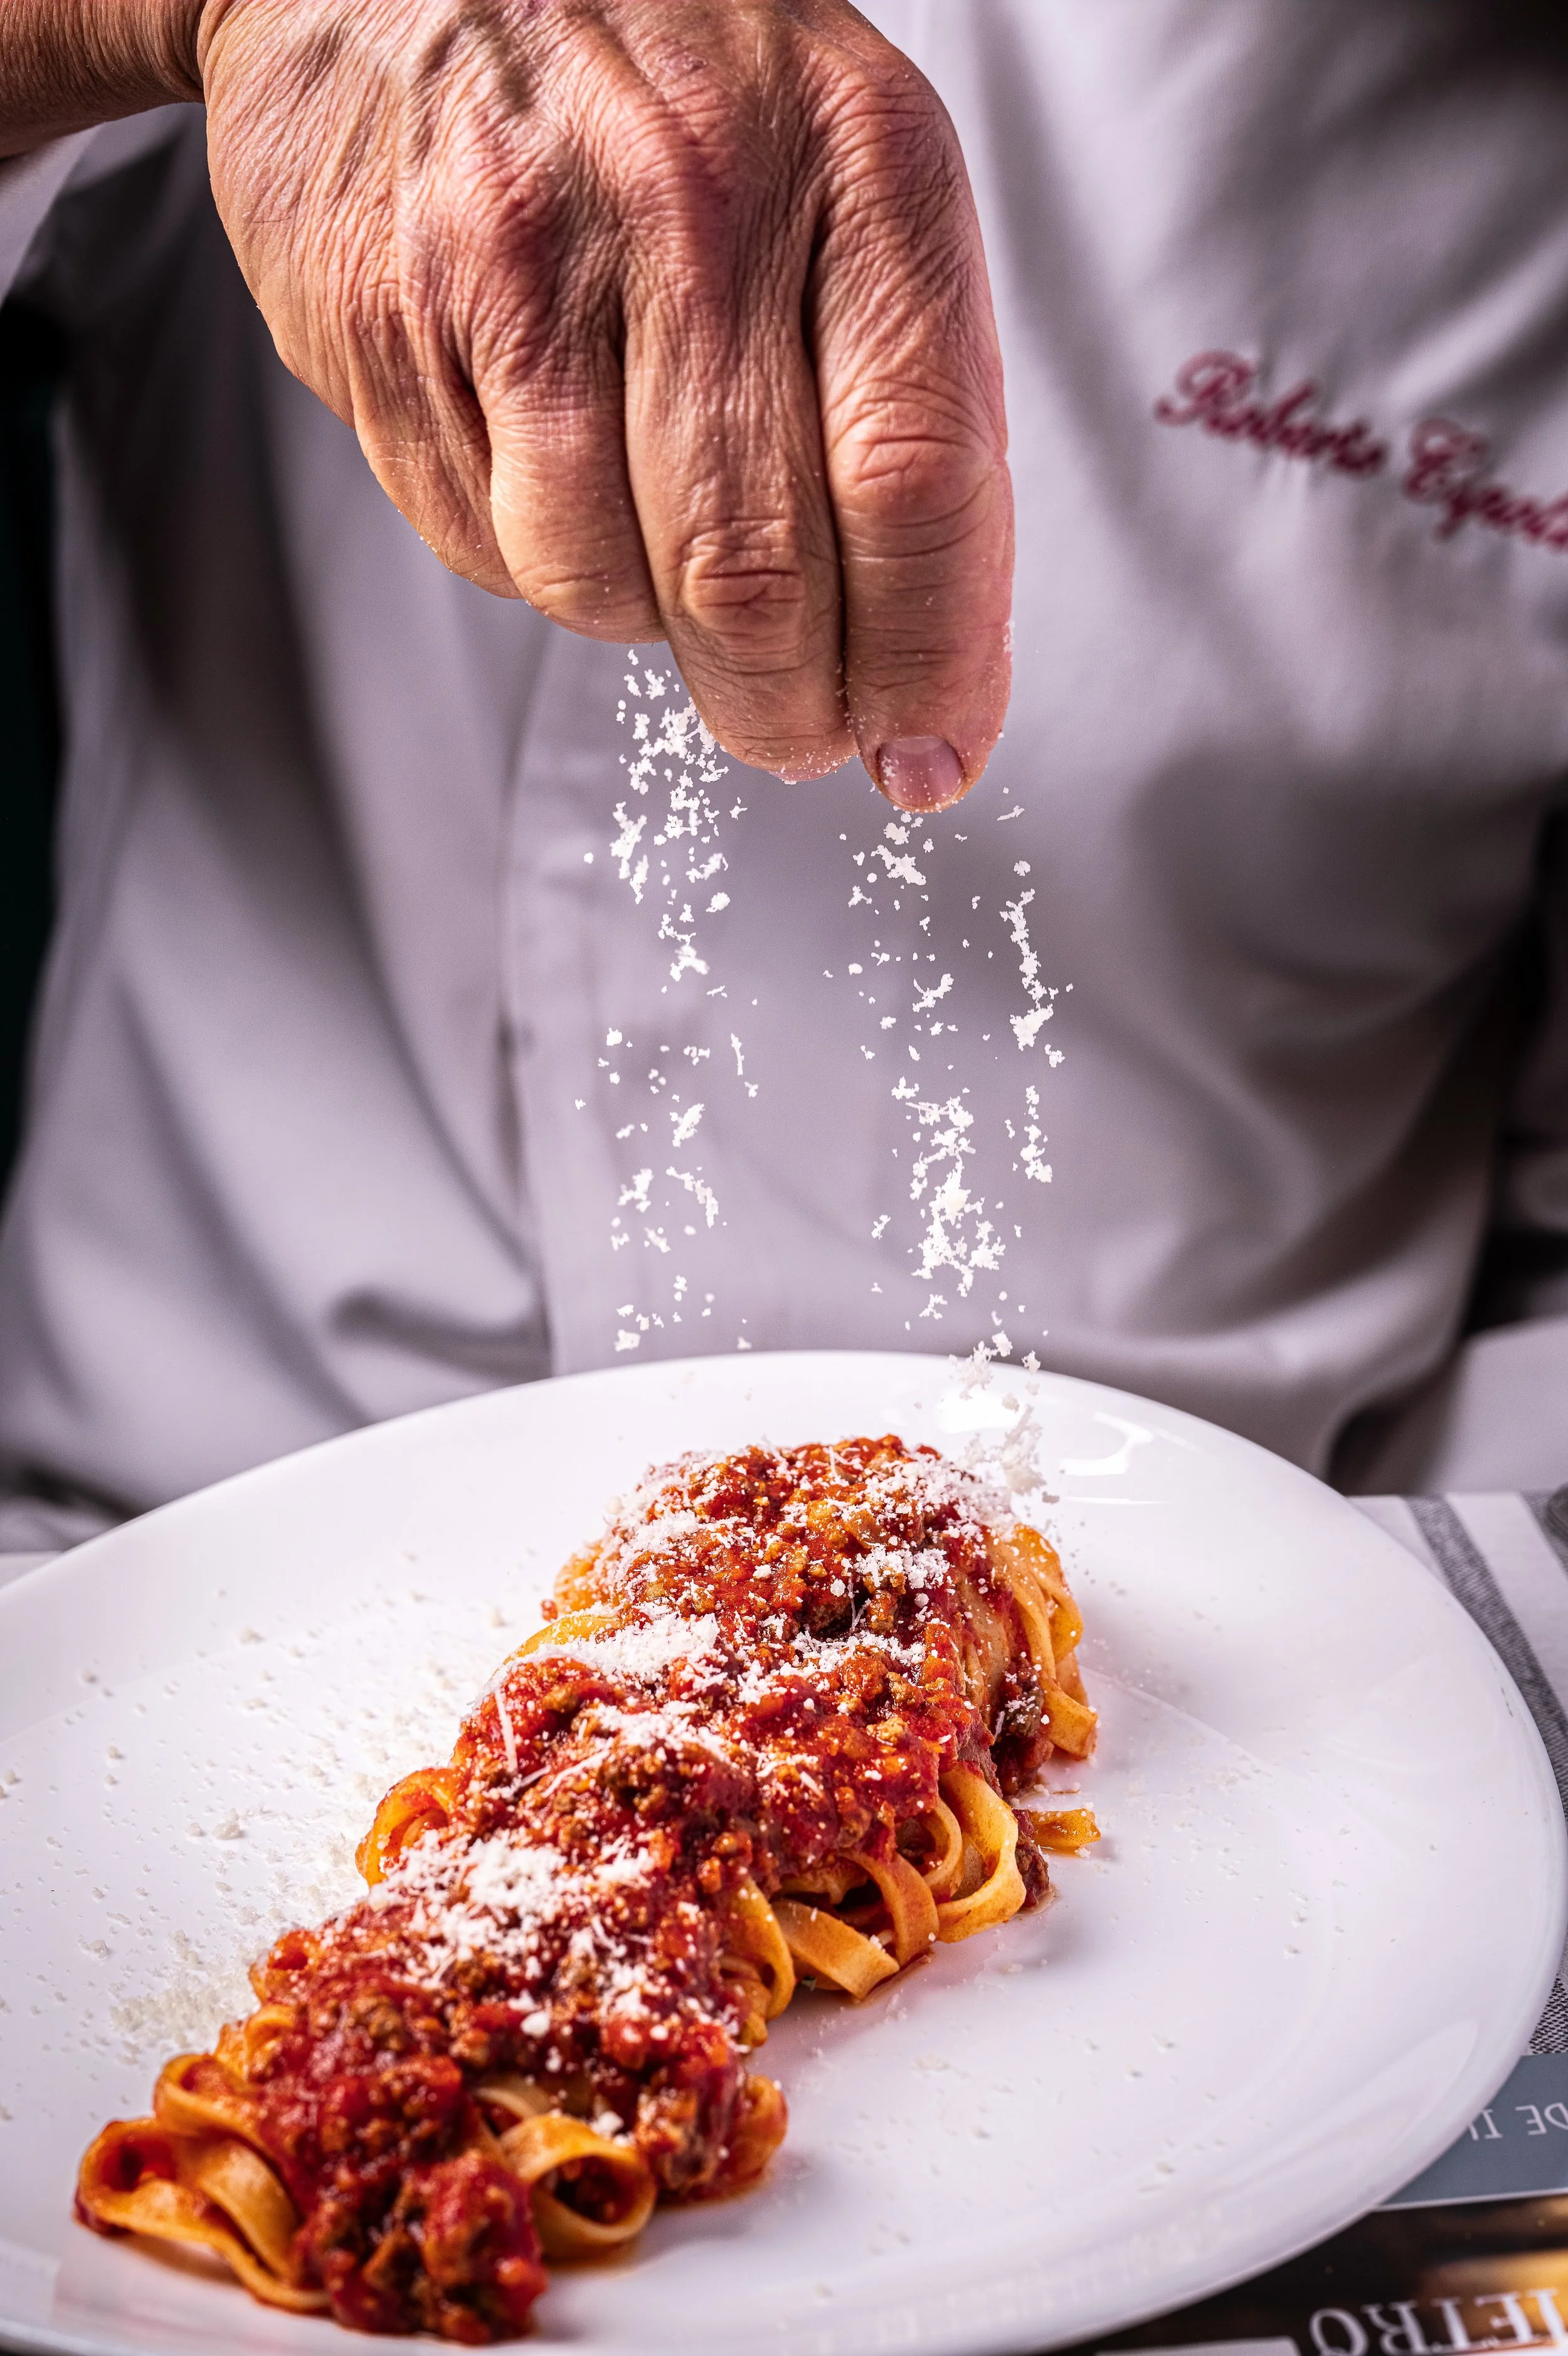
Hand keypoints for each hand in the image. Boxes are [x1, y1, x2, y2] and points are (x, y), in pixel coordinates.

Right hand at [194, 0, 1012, 804]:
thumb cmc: (670, 95)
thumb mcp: (850, 188)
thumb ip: (914, 413)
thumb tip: (938, 675)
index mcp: (858, 165)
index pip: (918, 481)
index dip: (932, 658)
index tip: (932, 750)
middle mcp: (696, 203)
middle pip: (760, 576)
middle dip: (787, 706)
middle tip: (795, 729)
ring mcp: (528, 260)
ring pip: (608, 589)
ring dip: (646, 616)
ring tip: (651, 521)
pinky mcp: (396, 320)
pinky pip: (490, 547)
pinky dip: (537, 555)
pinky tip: (544, 452)